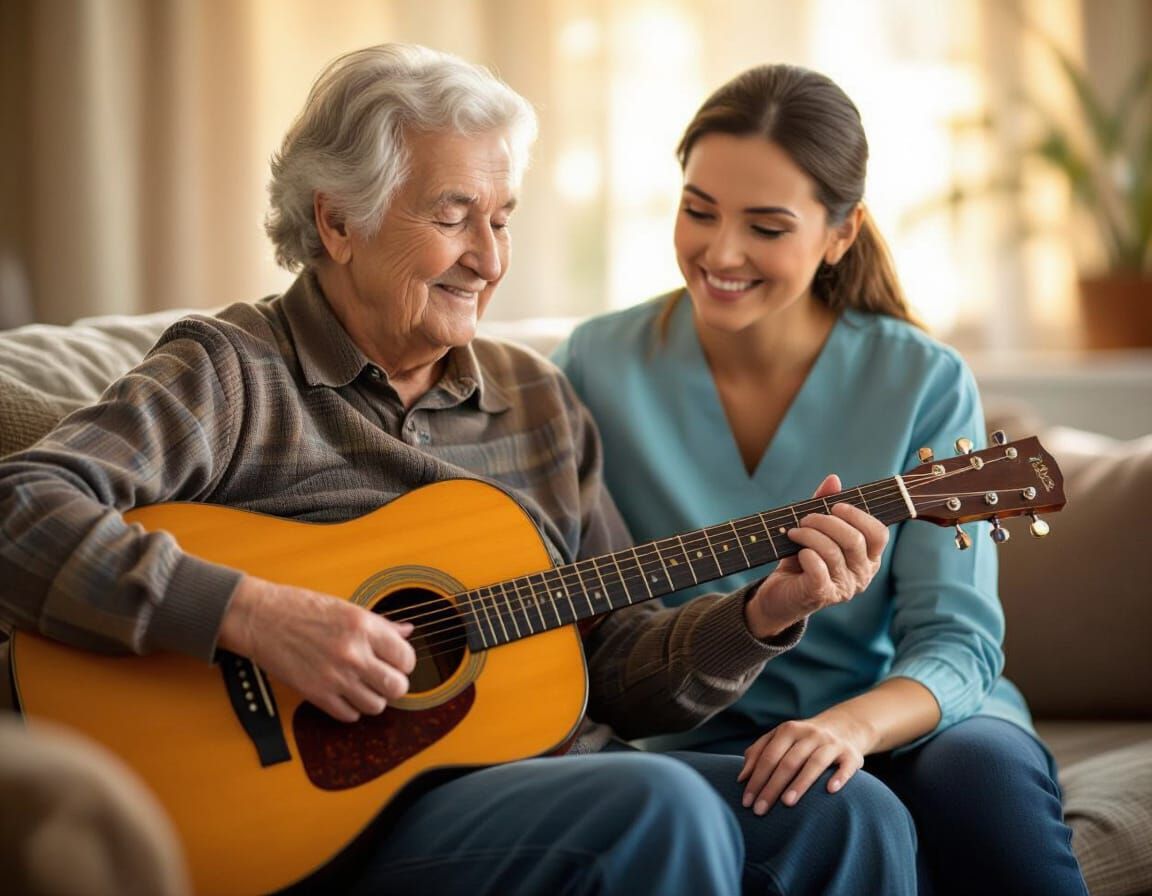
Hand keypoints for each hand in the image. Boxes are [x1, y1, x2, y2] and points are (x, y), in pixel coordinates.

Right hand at [219, 576, 416, 722]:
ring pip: (376, 706)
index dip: (405, 662)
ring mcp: (334, 676)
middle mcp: (352, 653)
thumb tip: (407, 631)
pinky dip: (350, 709)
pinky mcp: (315, 694)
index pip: (406, 657)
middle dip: (395, 684)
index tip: (396, 661)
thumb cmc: (301, 608)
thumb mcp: (346, 607)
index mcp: (363, 626)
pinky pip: (349, 715)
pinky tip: (344, 694)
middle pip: (397, 687)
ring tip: (363, 686)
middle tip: (384, 677)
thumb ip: (380, 624)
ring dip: (373, 698)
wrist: (260, 618)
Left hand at [737, 716, 865, 812]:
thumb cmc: (802, 741)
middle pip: (788, 762)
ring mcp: (831, 743)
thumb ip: (758, 753)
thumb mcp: (779, 739)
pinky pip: (846, 766)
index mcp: (788, 730)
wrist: (843, 728)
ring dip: (800, 783)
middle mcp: (810, 734)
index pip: (769, 756)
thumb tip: (741, 778)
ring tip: (787, 803)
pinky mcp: (851, 754)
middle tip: (760, 810)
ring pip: (814, 763)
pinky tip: (830, 790)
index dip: (756, 779)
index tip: (747, 802)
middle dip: (772, 787)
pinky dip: (839, 776)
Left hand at [744, 474, 887, 637]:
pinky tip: (796, 552)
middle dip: (826, 521)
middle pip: (854, 539)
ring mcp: (845, 588)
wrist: (780, 594)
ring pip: (833, 551)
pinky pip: (818, 567)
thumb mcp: (814, 530)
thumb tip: (834, 479)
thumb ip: (825, 504)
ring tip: (794, 532)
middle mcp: (862, 574)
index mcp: (868, 557)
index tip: (834, 506)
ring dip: (809, 535)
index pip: (878, 533)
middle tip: (805, 519)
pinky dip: (805, 553)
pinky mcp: (823, 595)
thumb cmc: (802, 559)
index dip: (858, 515)